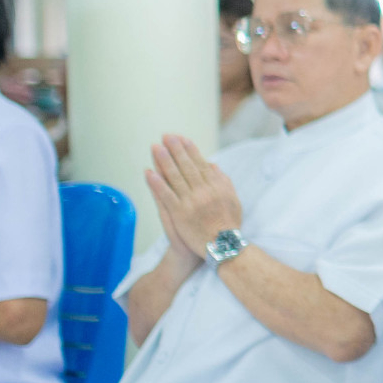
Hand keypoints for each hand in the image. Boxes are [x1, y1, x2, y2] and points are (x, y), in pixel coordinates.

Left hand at [146, 134, 241, 261]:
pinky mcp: (179, 213)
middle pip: (186, 166)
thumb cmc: (228, 224)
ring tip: (156, 147)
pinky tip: (149, 172)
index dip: (190, 150)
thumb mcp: (233, 200)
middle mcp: (204, 191)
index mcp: (217, 187)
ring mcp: (191, 202)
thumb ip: (223, 181)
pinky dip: (157, 183)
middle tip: (166, 136)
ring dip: (164, 161)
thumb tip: (212, 164)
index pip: (201, 163)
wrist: (222, 246)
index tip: (182, 138)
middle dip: (175, 150)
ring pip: (175, 177)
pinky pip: (166, 195)